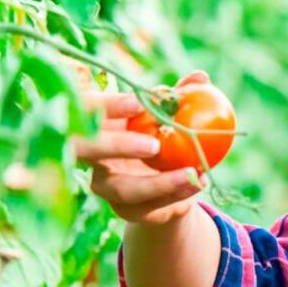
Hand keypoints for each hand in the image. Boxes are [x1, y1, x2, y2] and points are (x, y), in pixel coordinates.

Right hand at [70, 70, 211, 224]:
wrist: (163, 184)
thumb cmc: (159, 137)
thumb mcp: (166, 117)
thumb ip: (178, 97)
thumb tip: (201, 76)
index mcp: (96, 124)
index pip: (86, 110)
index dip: (107, 106)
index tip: (138, 103)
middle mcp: (92, 157)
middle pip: (87, 152)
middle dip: (116, 145)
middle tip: (154, 145)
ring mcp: (105, 186)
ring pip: (123, 189)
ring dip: (159, 183)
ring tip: (193, 174)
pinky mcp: (125, 210)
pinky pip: (149, 207)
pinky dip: (176, 195)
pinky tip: (199, 183)